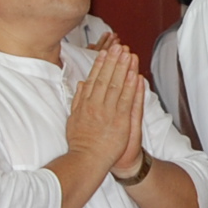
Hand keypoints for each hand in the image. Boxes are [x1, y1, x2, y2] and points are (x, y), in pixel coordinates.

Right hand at [65, 43, 143, 171]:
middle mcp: (96, 105)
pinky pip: (126, 100)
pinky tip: (134, 74)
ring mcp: (108, 112)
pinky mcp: (119, 121)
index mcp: (84, 104)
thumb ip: (78, 100)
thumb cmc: (80, 143)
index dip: (100, 64)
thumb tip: (81, 84)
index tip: (104, 52)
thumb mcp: (73, 119)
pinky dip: (131, 86)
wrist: (87, 160)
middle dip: (113, 61)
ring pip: (117, 85)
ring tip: (128, 54)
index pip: (93, 79)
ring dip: (123, 69)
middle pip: (106, 78)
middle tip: (119, 47)